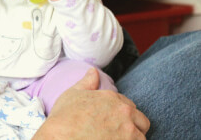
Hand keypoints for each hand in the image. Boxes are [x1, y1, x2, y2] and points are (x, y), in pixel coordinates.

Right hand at [34, 69, 148, 139]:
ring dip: (132, 138)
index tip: (113, 120)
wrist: (62, 137)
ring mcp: (129, 132)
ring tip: (116, 139)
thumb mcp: (73, 94)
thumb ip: (87, 82)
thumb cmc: (65, 118)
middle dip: (133, 126)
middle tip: (118, 133)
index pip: (128, 105)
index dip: (121, 114)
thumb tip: (93, 71)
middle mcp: (124, 113)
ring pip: (140, 137)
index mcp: (112, 98)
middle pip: (141, 121)